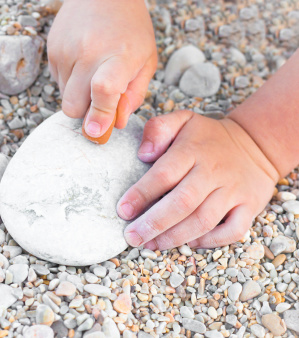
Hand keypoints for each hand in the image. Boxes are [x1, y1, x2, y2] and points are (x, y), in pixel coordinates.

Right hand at [47, 0, 156, 137]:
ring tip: (93, 72)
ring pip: (64, 97)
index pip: (104, 90)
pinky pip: (57, 82)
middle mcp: (88, 53)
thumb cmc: (130, 29)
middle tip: (100, 102)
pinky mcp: (52, 50)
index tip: (95, 132)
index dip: (99, 115)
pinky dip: (70, 80)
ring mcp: (66, 51)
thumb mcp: (146, 60)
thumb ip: (134, 94)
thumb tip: (117, 123)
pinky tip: (82, 63)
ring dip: (78, 94)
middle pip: (74, 106)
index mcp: (118, 56)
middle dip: (85, 112)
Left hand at [117, 110, 279, 249]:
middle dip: (154, 223)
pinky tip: (190, 244)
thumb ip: (158, 129)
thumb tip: (143, 154)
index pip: (164, 174)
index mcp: (192, 150)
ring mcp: (234, 190)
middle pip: (183, 202)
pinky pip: (233, 230)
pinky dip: (212, 241)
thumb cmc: (207, 137)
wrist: (255, 143)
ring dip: (176, 237)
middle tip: (132, 237)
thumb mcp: (182, 120)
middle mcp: (213, 171)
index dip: (141, 194)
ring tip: (152, 245)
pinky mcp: (250, 205)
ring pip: (204, 220)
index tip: (123, 211)